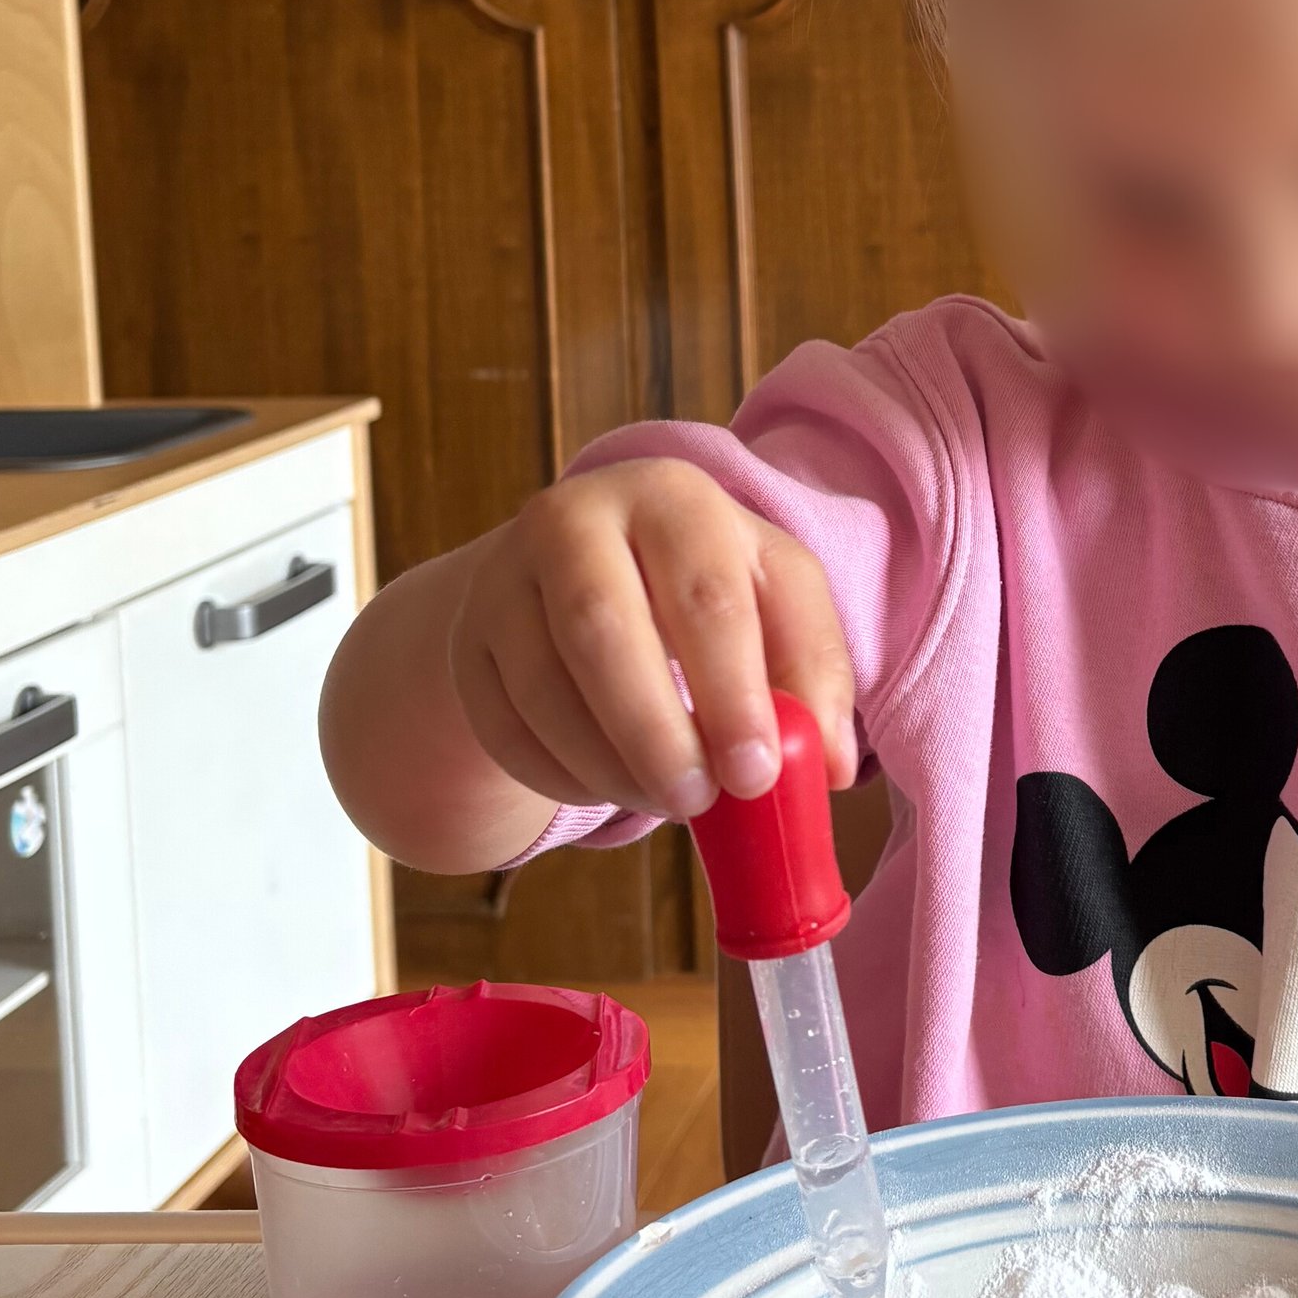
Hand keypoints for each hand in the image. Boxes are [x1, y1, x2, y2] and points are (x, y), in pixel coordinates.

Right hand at [446, 461, 857, 819]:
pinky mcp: (468, 640)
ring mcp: (505, 577)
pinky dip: (562, 774)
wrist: (589, 571)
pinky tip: (611, 783)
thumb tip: (829, 768)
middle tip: (701, 802)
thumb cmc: (703, 591)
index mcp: (672, 496)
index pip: (706, 594)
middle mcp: (574, 518)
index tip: (757, 773)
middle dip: (658, 730)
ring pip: (545, 686)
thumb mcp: (773, 603)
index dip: (734, 690)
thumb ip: (812, 675)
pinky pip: (505, 725)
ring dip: (612, 765)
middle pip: (603, 628)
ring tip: (670, 800)